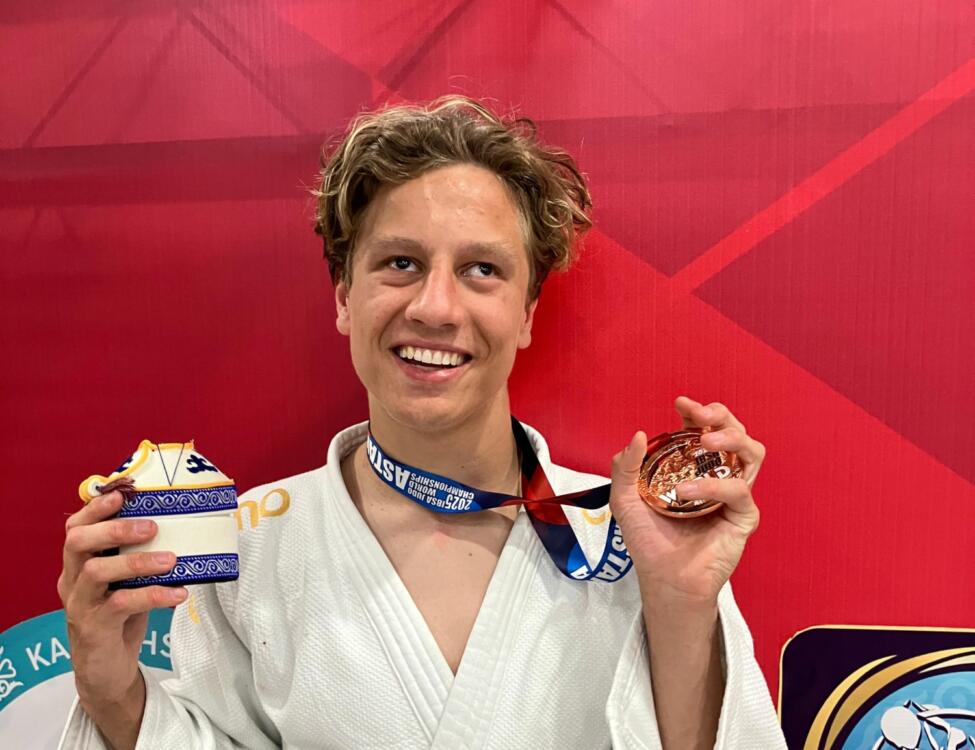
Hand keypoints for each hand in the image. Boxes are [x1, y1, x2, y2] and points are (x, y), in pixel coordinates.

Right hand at [58, 491, 186, 711]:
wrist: (106, 672)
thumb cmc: (120, 618)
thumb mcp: (128, 582)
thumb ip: (140, 557)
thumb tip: (180, 528)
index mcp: (78, 565)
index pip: (76, 528)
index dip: (95, 509)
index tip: (122, 494)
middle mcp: (72, 581)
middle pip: (77, 543)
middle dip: (114, 530)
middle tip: (151, 527)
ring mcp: (79, 605)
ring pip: (96, 572)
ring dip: (136, 561)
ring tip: (171, 559)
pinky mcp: (93, 628)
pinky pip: (120, 605)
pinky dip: (152, 595)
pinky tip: (178, 594)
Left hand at [608, 396, 765, 605]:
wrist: (661, 578)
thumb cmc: (648, 539)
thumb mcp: (625, 499)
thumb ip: (626, 467)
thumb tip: (640, 435)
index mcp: (694, 465)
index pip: (704, 428)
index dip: (698, 411)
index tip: (680, 404)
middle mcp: (718, 474)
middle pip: (735, 431)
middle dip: (720, 416)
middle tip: (698, 416)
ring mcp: (735, 494)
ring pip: (752, 452)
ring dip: (731, 438)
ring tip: (704, 442)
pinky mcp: (744, 516)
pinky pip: (739, 490)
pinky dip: (714, 485)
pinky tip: (686, 492)